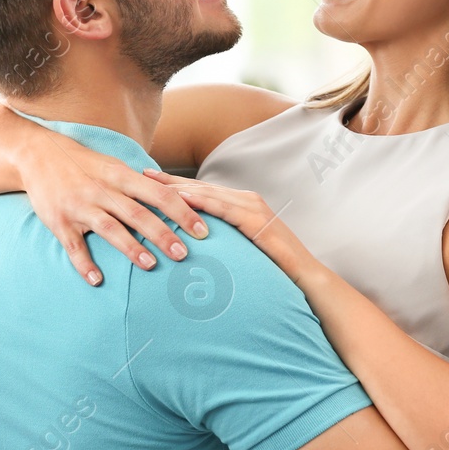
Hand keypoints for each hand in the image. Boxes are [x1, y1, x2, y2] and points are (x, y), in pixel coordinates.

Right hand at [15, 128, 211, 285]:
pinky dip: (85, 264)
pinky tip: (97, 281)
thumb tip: (178, 199)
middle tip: (184, 254)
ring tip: (150, 265)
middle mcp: (102, 190)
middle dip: (163, 234)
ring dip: (130, 248)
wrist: (37, 154)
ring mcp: (80, 206)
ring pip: (110, 229)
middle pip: (138, 214)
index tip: (202, 230)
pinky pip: (73, 246)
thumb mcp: (115, 166)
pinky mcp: (59, 221)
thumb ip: (142, 184)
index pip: (159, 193)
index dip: (183, 212)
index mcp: (120, 175)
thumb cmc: (85, 163)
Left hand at [142, 170, 314, 281]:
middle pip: (202, 186)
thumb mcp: (243, 249)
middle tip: (143, 173)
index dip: (176, 184)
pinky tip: (180, 199)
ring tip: (153, 183)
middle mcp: (248, 199)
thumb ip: (226, 240)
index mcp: (243, 204)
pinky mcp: (257, 220)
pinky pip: (223, 209)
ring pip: (209, 193)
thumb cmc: (274, 267)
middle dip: (171, 180)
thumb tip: (199, 246)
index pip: (203, 190)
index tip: (150, 179)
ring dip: (179, 187)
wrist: (305, 277)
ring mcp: (253, 207)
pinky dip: (200, 202)